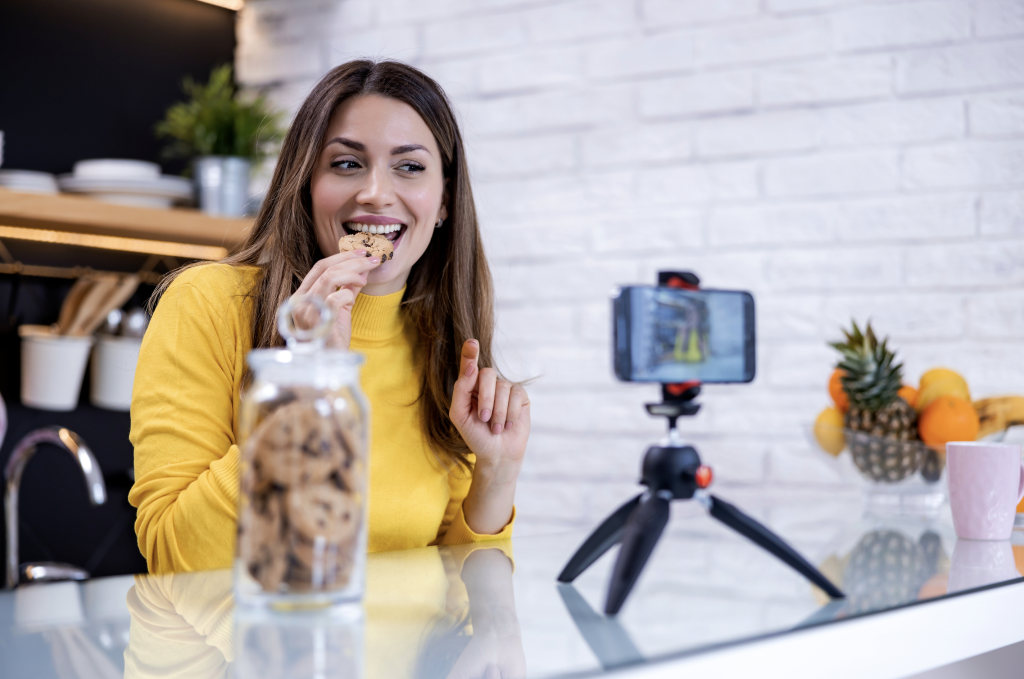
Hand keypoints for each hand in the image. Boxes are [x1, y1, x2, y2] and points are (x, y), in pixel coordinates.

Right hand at [293, 251, 379, 348]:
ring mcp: (305, 311)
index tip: (362, 252)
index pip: (320, 267)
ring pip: (329, 278)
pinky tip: (352, 301)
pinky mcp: (316, 322)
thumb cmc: (333, 338)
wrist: (329, 364)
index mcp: (302, 296)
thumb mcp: (341, 309)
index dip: (342, 257)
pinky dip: (347, 294)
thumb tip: (362, 269)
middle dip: (352, 260)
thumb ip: (348, 288)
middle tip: (372, 259)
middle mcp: (299, 301)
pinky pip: (334, 298)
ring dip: (352, 273)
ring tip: (365, 278)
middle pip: (325, 269)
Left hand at [450, 340, 529, 534]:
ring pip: (503, 387)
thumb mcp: (460, 415)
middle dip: (485, 398)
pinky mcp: (521, 397)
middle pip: (488, 374)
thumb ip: (461, 390)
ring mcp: (506, 389)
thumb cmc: (475, 435)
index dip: (470, 353)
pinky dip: (511, 413)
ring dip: (499, 412)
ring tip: (496, 428)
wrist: (496, 454)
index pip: (470, 364)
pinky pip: (517, 395)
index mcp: (470, 386)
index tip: (471, 343)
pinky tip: (508, 425)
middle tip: (484, 418)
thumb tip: (472, 368)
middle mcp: (488, 384)